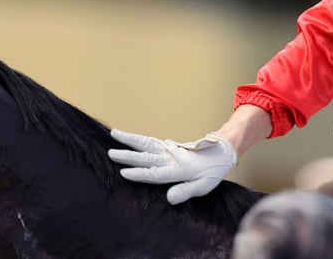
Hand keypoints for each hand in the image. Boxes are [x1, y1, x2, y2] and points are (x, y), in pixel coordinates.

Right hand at [108, 129, 237, 203]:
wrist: (222, 152)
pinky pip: (151, 141)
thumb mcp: (203, 186)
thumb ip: (185, 192)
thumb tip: (169, 198)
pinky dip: (138, 138)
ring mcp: (169, 150)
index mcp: (177, 170)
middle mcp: (170, 158)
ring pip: (146, 144)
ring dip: (130, 139)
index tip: (123, 172)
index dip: (139, 174)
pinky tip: (127, 137)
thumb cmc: (212, 172)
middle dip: (128, 156)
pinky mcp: (169, 146)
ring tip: (113, 134)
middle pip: (146, 157)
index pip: (154, 173)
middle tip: (110, 154)